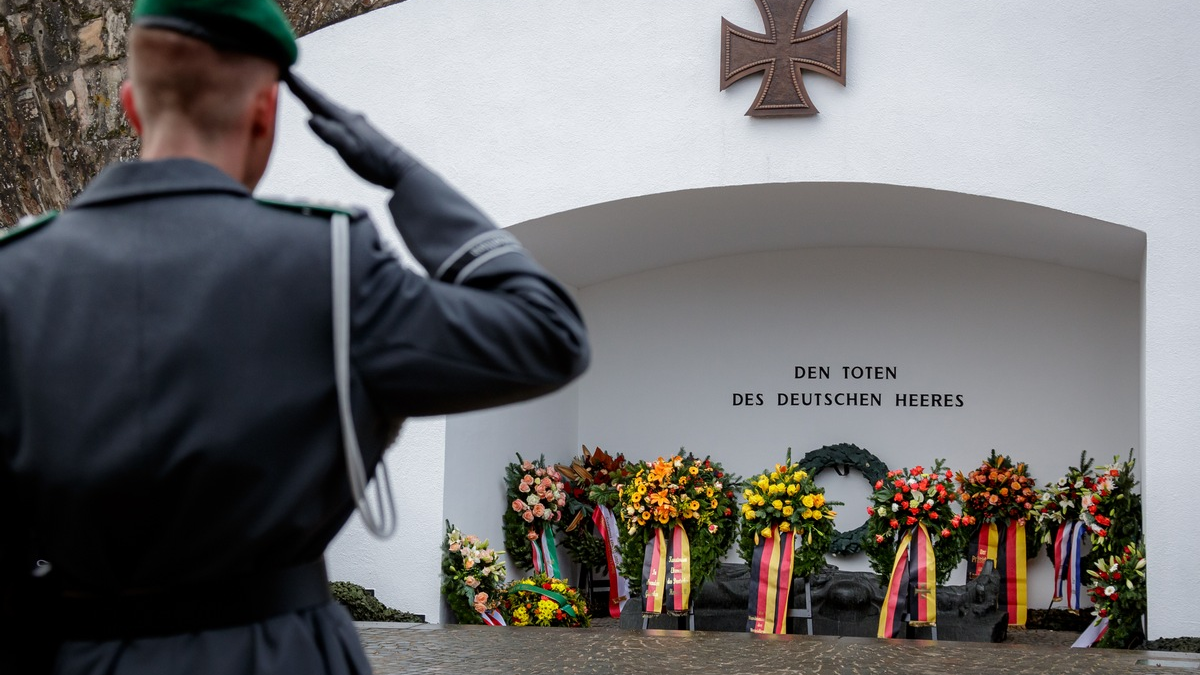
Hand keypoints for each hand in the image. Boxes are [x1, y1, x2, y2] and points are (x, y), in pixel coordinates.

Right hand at [284, 71, 417, 187]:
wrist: (400, 171)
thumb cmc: (375, 163)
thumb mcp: (350, 150)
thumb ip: (331, 135)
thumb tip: (310, 118)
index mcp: (345, 120)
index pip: (317, 100)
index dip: (300, 87)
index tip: (286, 71)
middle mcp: (349, 118)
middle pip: (321, 101)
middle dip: (303, 90)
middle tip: (286, 76)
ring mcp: (354, 125)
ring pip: (328, 109)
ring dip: (312, 100)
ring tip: (300, 92)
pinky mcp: (357, 134)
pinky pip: (334, 119)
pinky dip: (323, 113)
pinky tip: (322, 116)